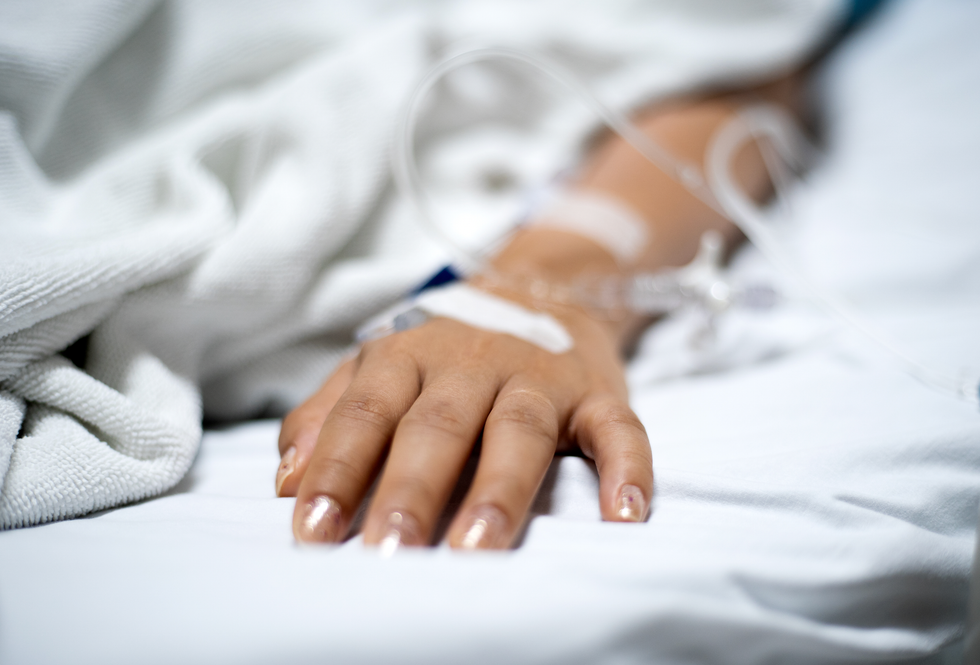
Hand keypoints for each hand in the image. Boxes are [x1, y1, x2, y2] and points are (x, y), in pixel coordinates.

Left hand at [276, 292, 651, 550]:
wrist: (538, 286)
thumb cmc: (445, 345)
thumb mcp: (379, 363)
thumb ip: (329, 414)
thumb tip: (286, 481)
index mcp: (409, 356)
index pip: (366, 413)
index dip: (338, 469)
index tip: (314, 530)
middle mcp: (471, 363)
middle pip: (439, 425)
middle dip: (412, 488)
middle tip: (390, 550)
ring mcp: (539, 376)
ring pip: (520, 430)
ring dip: (500, 488)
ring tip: (478, 547)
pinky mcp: (597, 392)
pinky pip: (618, 429)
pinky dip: (626, 469)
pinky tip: (622, 516)